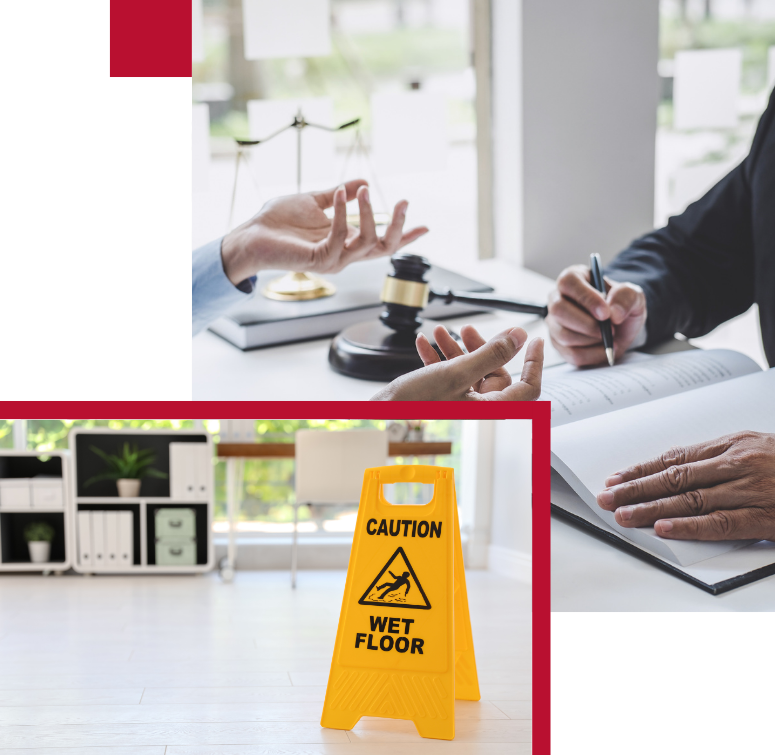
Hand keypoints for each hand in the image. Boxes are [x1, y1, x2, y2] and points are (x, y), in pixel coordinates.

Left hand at [221, 178, 427, 284]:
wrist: (251, 235)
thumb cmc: (278, 222)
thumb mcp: (314, 200)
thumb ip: (338, 194)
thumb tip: (362, 180)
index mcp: (345, 242)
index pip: (381, 243)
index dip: (404, 237)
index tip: (425, 226)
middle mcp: (343, 255)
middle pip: (384, 248)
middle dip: (399, 228)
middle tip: (403, 202)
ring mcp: (333, 259)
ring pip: (367, 243)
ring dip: (369, 214)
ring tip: (364, 190)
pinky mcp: (319, 259)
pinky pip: (340, 237)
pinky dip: (343, 214)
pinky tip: (341, 194)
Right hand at [371, 324, 543, 400]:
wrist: (378, 419)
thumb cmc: (413, 406)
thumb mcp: (457, 373)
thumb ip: (491, 354)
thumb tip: (519, 338)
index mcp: (490, 410)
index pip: (528, 387)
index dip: (534, 362)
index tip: (534, 341)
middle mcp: (478, 410)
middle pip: (494, 372)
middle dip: (479, 346)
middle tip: (468, 330)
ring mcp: (461, 405)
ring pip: (471, 371)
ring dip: (456, 349)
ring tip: (441, 332)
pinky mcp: (444, 400)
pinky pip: (451, 376)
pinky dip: (441, 358)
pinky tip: (425, 344)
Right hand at [546, 265, 646, 366]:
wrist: (621, 327)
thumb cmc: (621, 306)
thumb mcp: (633, 295)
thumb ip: (626, 296)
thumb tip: (613, 313)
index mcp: (573, 278)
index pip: (568, 282)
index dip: (586, 298)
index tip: (605, 313)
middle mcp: (557, 298)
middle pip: (558, 310)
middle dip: (587, 324)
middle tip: (610, 330)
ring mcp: (555, 323)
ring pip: (563, 334)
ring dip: (591, 340)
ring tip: (609, 337)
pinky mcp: (558, 344)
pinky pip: (571, 354)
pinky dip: (592, 354)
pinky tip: (603, 348)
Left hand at [596, 431, 774, 540]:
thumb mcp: (754, 447)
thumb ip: (717, 457)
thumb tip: (672, 470)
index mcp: (731, 444)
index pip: (674, 458)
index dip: (641, 469)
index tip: (615, 478)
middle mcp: (736, 464)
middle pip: (674, 477)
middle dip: (636, 488)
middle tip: (607, 497)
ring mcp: (750, 490)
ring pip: (690, 500)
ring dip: (652, 508)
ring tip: (624, 514)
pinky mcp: (764, 516)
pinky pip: (720, 522)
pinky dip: (689, 526)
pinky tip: (665, 528)